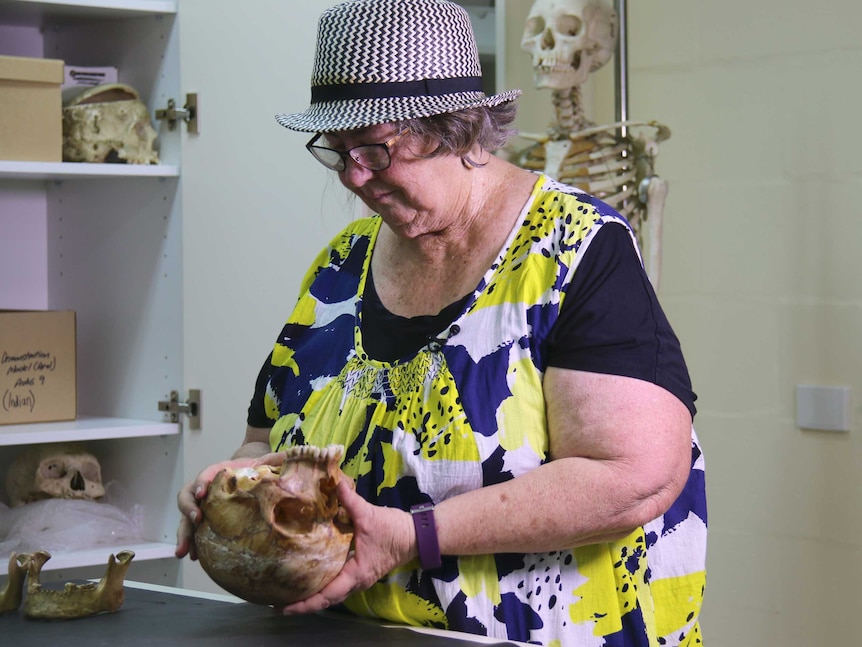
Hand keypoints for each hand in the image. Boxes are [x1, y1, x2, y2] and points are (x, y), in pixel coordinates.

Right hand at [174, 452, 286, 559]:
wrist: (252, 474)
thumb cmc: (256, 468)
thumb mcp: (266, 461)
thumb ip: (276, 459)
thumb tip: (292, 456)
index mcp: (217, 473)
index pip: (204, 476)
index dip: (201, 483)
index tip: (202, 492)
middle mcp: (205, 489)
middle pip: (188, 498)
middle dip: (188, 510)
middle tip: (195, 520)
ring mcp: (203, 506)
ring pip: (187, 518)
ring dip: (184, 534)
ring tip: (185, 552)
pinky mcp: (207, 520)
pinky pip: (196, 532)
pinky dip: (194, 543)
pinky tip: (196, 557)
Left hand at [277, 479, 415, 614]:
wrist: (417, 536)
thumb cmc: (394, 530)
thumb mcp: (369, 515)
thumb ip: (350, 500)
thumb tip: (334, 483)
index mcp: (355, 574)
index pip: (326, 595)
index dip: (305, 603)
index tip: (284, 607)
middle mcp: (356, 582)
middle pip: (326, 600)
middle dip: (303, 603)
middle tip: (278, 602)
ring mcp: (359, 578)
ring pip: (332, 594)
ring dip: (313, 595)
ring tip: (291, 592)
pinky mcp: (361, 570)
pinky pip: (338, 584)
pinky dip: (324, 585)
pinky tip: (312, 575)